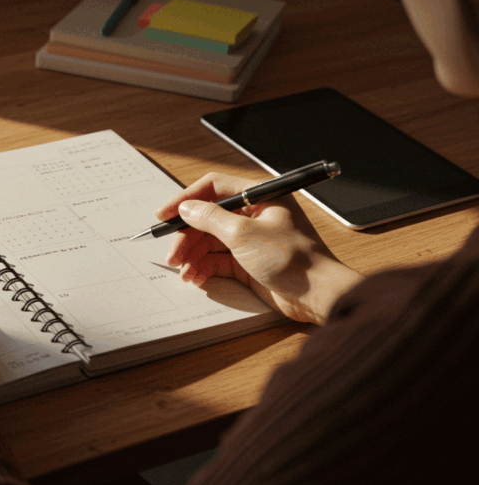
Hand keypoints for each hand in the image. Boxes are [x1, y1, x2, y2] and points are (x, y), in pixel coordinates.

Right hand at [155, 172, 363, 323]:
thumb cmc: (294, 259)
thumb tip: (186, 209)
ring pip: (210, 241)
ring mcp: (251, 240)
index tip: (165, 215)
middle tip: (173, 253)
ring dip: (193, 255)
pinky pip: (218, 260)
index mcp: (260, 197)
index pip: (214, 189)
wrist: (318, 295)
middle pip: (208, 218)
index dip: (186, 200)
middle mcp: (254, 215)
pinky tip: (196, 277)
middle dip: (187, 236)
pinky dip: (204, 268)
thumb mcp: (244, 234)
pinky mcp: (248, 263)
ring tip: (183, 270)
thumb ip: (210, 218)